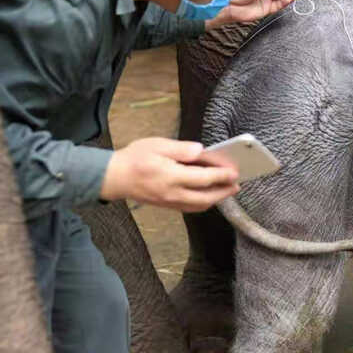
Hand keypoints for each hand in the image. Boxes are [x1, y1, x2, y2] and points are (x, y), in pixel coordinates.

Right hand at [100, 137, 239, 211]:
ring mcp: (170, 202)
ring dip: (216, 199)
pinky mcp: (167, 206)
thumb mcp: (156, 144)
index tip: (234, 171)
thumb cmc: (135, 158)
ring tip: (227, 190)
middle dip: (223, 191)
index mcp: (170, 176)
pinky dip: (204, 203)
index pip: (203, 178)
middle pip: (205, 197)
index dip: (221, 175)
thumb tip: (201, 151)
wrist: (115, 178)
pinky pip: (190, 207)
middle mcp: (172, 193)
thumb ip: (180, 149)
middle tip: (237, 184)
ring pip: (199, 205)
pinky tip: (209, 195)